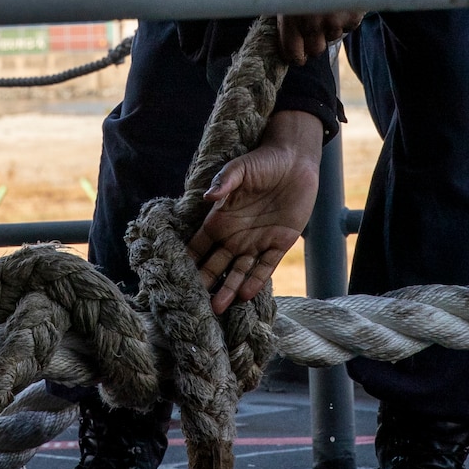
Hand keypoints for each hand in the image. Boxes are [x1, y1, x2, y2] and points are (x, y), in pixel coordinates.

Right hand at [187, 111, 322, 314]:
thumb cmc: (263, 160)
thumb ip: (224, 182)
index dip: (187, 262)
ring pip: (239, 272)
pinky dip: (256, 280)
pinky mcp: (279, 243)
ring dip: (228, 289)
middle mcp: (235, 235)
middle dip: (204, 284)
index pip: (199, 247)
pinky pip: (265, 266)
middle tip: (192, 307)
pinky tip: (245, 295)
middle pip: (215, 265)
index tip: (173, 281)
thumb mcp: (240, 168)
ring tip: (217, 308)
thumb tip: (208, 196)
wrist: (295, 160)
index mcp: (220, 220)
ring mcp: (257, 241)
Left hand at [279, 0, 406, 65]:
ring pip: (332, 38)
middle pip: (315, 50)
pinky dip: (345, 19)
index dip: (294, 56)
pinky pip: (348, 27)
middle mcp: (314, 22)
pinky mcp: (354, 17)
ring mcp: (336, 21)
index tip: (296, 55)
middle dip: (313, 43)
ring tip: (328, 7)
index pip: (292, 51)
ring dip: (330, 28)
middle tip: (313, 31)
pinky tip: (341, 2)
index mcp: (293, 14)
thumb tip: (271, 15)